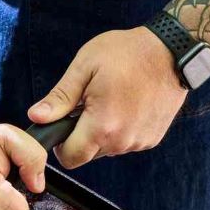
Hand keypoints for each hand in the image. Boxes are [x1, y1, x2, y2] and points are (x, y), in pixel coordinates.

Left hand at [28, 27, 187, 168]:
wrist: (174, 50)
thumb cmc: (128, 52)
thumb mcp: (86, 67)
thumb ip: (59, 98)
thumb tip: (36, 117)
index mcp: (102, 126)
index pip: (70, 159)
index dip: (61, 146)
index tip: (64, 125)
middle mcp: (122, 141)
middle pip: (88, 155)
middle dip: (81, 137)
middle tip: (89, 106)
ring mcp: (139, 141)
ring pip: (107, 150)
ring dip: (103, 133)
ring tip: (111, 102)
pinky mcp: (152, 138)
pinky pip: (126, 143)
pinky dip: (122, 130)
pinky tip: (128, 106)